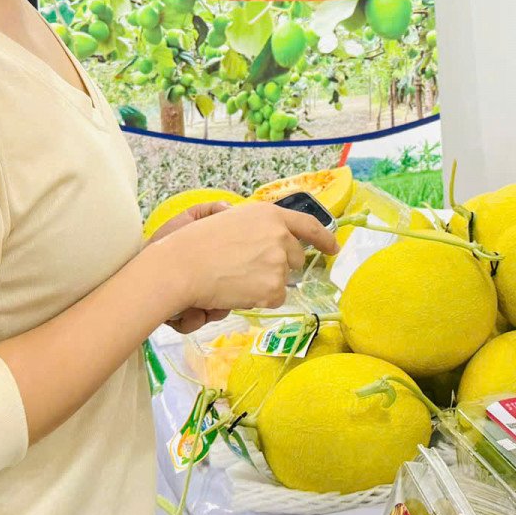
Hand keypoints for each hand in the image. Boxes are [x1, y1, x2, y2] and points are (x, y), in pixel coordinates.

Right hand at [149, 201, 338, 322]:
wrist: (183, 267)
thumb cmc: (198, 243)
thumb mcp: (231, 219)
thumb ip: (258, 227)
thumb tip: (271, 238)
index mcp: (271, 215)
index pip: (308, 226)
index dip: (324, 238)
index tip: (333, 247)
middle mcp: (281, 236)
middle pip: (294, 258)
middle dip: (279, 266)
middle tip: (248, 269)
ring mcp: (279, 263)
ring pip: (281, 281)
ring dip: (264, 283)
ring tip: (235, 278)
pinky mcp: (274, 288)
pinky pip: (274, 298)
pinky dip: (258, 299)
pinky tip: (237, 291)